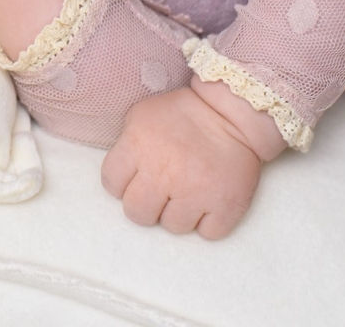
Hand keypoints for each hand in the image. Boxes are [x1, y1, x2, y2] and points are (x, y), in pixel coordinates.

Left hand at [100, 87, 263, 239]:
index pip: (111, 184)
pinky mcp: (226, 206)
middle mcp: (163, 173)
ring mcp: (195, 193)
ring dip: (179, 213)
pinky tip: (209, 201)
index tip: (137, 178)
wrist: (233, 112)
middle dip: (146, 205)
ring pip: (172, 226)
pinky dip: (209, 221)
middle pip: (136, 214)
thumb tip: (121, 174)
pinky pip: (207, 232)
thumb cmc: (184, 113)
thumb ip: (126, 144)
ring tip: (189, 192)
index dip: (122, 183)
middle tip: (162, 191)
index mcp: (139, 146)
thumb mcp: (143, 115)